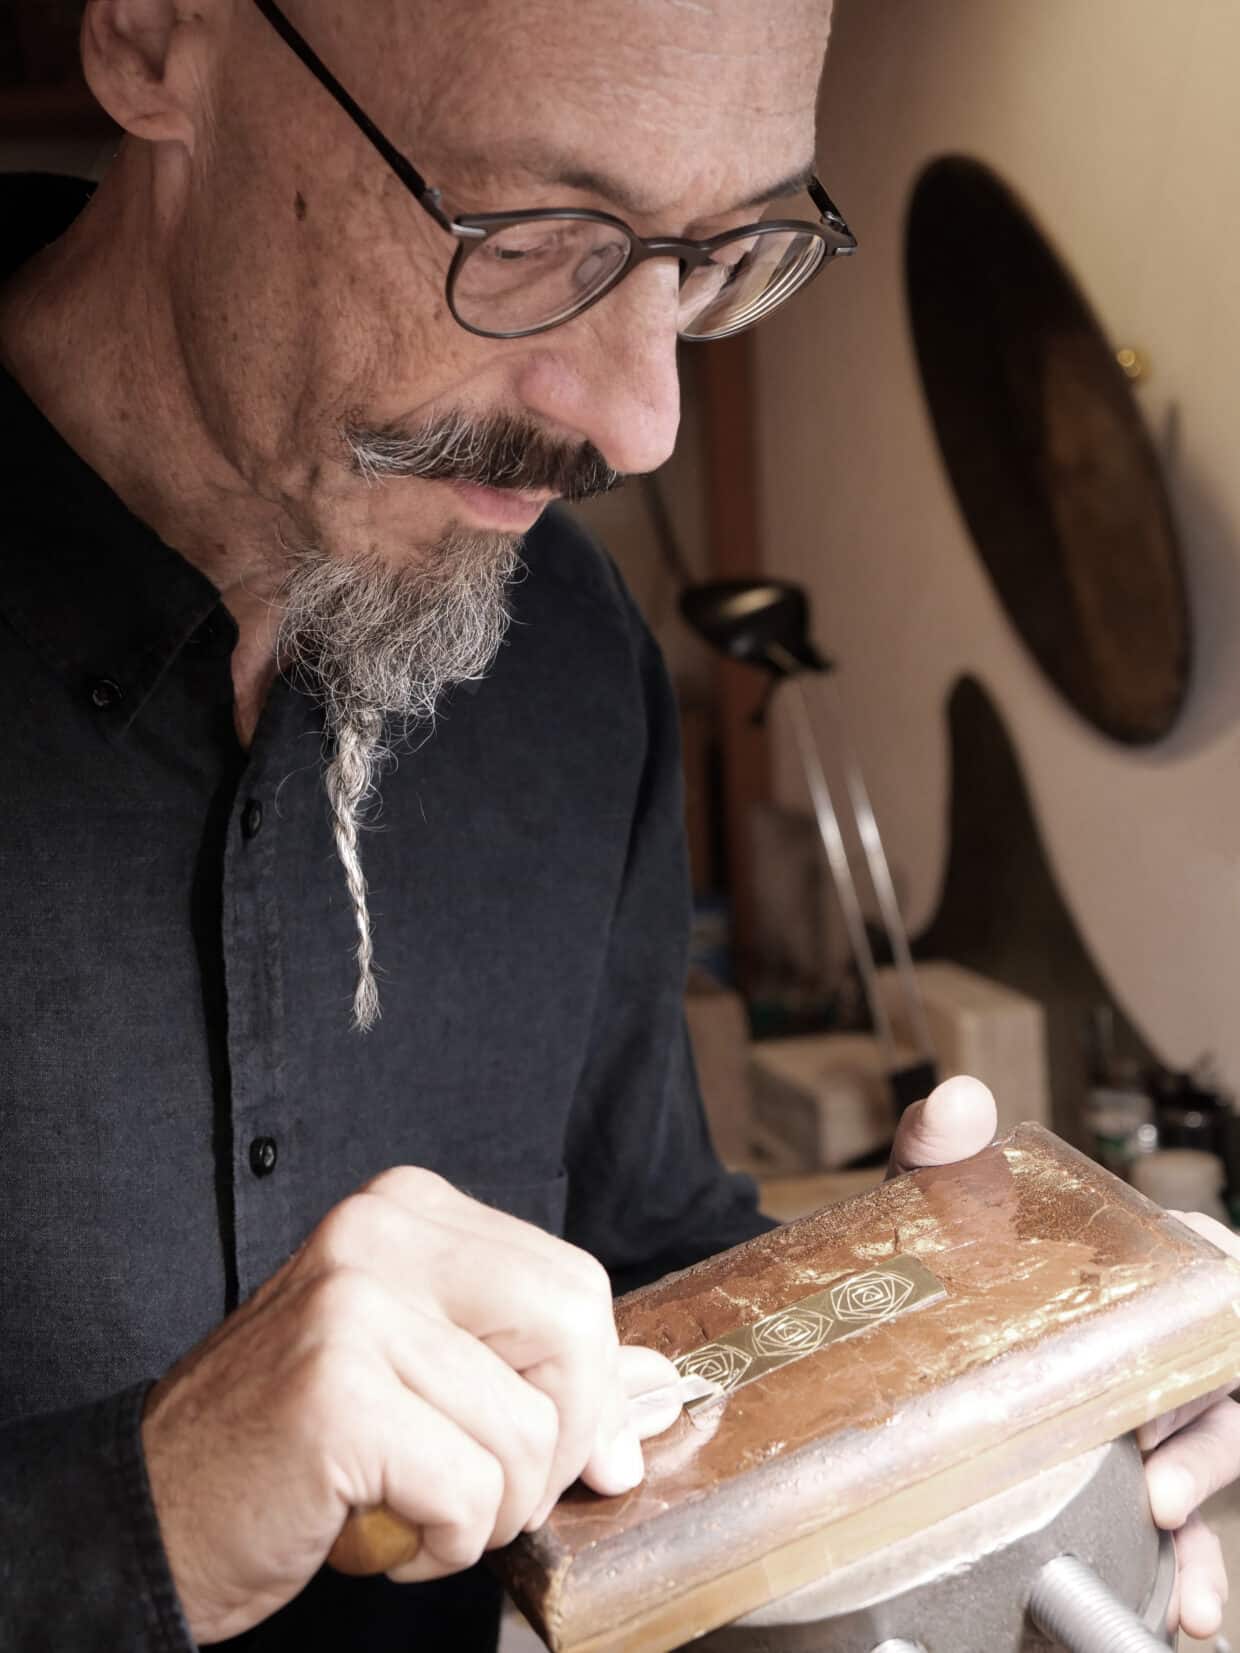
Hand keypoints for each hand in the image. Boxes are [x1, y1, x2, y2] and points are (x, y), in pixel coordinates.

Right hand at [142, 1168, 678, 1643]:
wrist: (151, 1513)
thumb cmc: (292, 1446)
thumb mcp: (426, 1377)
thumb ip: (538, 1370)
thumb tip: (656, 1388)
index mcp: (409, 1210)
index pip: (577, 1286)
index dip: (584, 1391)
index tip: (546, 1453)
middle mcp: (380, 1232)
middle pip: (576, 1335)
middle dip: (552, 1446)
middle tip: (473, 1487)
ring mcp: (353, 1305)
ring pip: (528, 1434)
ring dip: (486, 1513)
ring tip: (406, 1504)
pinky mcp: (336, 1393)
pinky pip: (472, 1494)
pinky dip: (443, 1546)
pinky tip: (379, 1530)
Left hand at [886, 1087, 1239, 1638]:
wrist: (878, 1326)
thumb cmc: (932, 1255)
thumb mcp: (932, 1206)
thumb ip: (943, 1153)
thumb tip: (958, 1101)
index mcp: (1132, 1260)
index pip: (1213, 1272)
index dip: (1224, 1301)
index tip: (1213, 1331)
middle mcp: (1155, 1336)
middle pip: (1220, 1377)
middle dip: (1209, 1432)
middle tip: (1153, 1473)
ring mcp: (1147, 1406)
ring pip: (1211, 1453)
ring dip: (1205, 1508)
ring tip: (1173, 1558)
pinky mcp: (1128, 1470)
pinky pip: (1182, 1522)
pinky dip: (1190, 1565)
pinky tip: (1184, 1607)